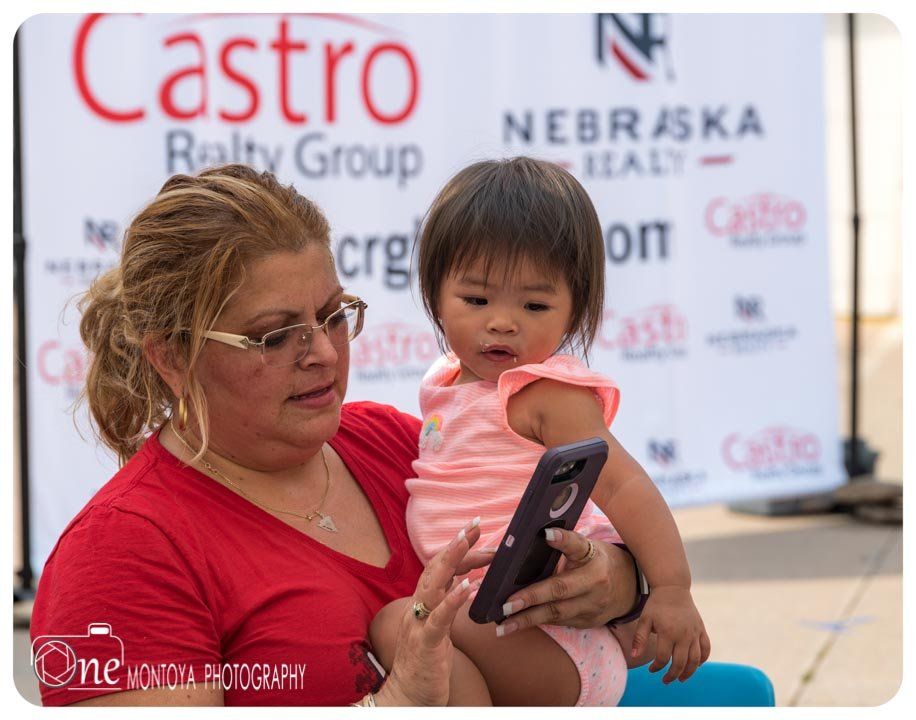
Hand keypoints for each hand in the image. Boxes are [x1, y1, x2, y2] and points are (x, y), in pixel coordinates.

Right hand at [374, 518, 491, 705]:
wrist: (407, 699)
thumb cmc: (425, 665)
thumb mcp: (438, 629)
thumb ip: (448, 605)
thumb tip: (469, 583)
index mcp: (421, 604)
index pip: (439, 567)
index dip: (457, 548)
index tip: (475, 530)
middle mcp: (416, 608)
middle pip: (435, 567)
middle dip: (456, 544)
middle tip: (476, 524)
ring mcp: (418, 624)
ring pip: (432, 584)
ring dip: (452, 560)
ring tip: (469, 542)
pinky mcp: (426, 644)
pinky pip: (439, 618)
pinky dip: (453, 599)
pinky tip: (470, 586)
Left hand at [495, 527, 637, 634]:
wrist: (629, 586)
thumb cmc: (598, 560)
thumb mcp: (587, 547)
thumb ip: (565, 544)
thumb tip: (535, 537)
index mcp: (593, 557)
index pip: (576, 545)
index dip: (562, 539)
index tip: (546, 534)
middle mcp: (595, 582)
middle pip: (560, 589)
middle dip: (531, 598)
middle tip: (506, 604)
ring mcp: (593, 605)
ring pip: (557, 613)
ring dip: (528, 620)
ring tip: (504, 625)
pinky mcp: (589, 621)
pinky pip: (560, 622)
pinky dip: (538, 623)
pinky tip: (517, 625)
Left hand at [632, 586, 710, 682]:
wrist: (673, 588)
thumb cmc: (656, 605)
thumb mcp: (644, 619)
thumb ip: (639, 639)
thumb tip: (634, 657)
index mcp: (668, 632)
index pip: (663, 658)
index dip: (657, 667)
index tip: (651, 670)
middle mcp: (684, 634)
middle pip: (680, 662)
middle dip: (672, 675)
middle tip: (666, 681)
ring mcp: (694, 632)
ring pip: (695, 659)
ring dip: (689, 672)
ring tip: (681, 678)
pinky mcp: (701, 629)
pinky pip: (706, 648)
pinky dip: (703, 659)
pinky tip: (695, 665)